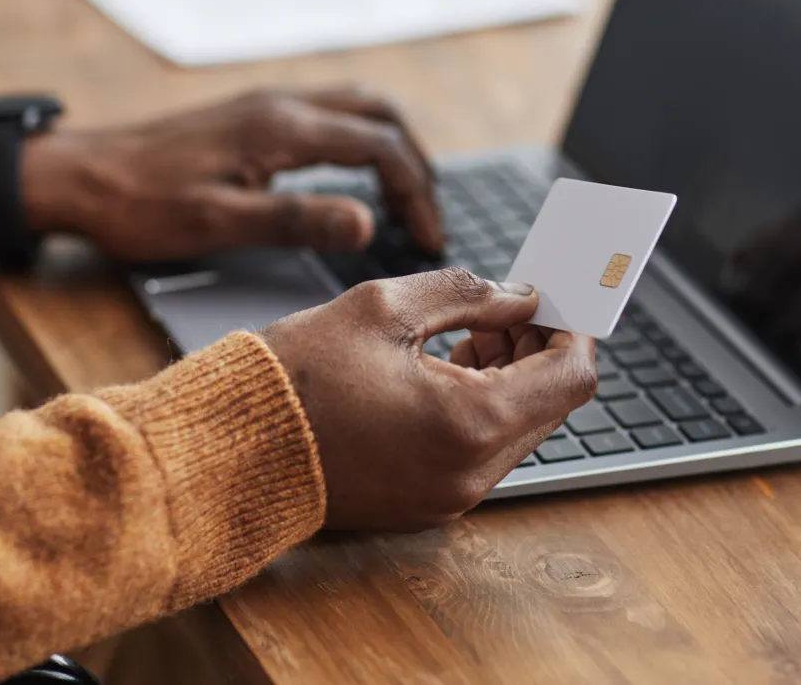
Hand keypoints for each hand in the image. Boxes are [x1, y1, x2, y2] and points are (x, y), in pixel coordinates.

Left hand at [0, 88, 441, 259]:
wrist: (77, 176)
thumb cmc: (138, 206)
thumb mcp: (218, 225)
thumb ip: (296, 221)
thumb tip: (367, 224)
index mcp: (280, 129)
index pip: (379, 147)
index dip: (416, 192)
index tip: (428, 237)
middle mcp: (280, 105)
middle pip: (379, 115)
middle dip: (417, 163)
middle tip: (428, 216)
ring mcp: (265, 105)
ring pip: (356, 106)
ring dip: (392, 145)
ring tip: (407, 196)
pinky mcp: (250, 116)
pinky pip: (328, 113)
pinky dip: (361, 139)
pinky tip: (353, 176)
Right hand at [260, 268, 596, 531]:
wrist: (228, 452)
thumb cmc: (294, 379)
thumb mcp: (384, 308)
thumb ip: (468, 293)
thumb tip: (521, 296)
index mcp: (471, 424)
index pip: (572, 377)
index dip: (571, 330)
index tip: (553, 301)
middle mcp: (471, 474)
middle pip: (551, 406)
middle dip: (536, 352)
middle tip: (503, 309)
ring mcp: (449, 498)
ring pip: (517, 429)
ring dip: (507, 379)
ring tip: (463, 336)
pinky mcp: (426, 506)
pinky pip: (479, 453)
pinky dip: (477, 410)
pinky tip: (438, 373)